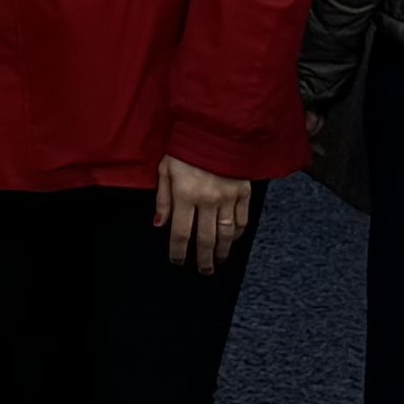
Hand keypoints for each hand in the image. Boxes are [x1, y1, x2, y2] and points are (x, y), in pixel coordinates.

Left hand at [153, 155, 256, 274]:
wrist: (216, 132)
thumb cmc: (185, 150)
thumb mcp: (165, 170)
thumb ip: (163, 200)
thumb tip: (159, 225)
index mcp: (186, 195)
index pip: (181, 232)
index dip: (179, 251)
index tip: (178, 261)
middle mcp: (208, 201)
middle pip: (207, 239)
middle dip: (204, 258)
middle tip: (203, 271)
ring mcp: (228, 198)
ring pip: (227, 233)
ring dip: (223, 250)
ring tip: (218, 261)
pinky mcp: (244, 193)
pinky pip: (242, 220)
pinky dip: (238, 233)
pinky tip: (232, 240)